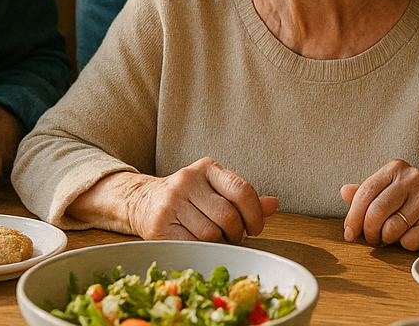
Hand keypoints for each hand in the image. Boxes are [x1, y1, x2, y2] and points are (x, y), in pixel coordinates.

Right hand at [125, 157, 278, 241]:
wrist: (143, 202)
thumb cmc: (188, 198)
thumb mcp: (216, 190)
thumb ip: (243, 198)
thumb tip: (274, 204)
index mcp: (207, 168)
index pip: (242, 190)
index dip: (255, 214)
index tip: (255, 228)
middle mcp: (187, 180)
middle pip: (228, 216)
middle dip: (237, 232)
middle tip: (234, 237)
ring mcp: (171, 203)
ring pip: (211, 234)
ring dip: (220, 243)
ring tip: (217, 240)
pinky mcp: (159, 225)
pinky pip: (193, 245)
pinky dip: (203, 250)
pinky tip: (202, 245)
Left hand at [339, 159, 418, 249]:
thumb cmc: (414, 201)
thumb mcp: (390, 190)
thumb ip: (367, 192)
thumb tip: (344, 191)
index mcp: (396, 168)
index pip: (365, 192)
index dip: (353, 216)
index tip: (349, 233)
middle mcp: (413, 179)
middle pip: (375, 212)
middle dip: (368, 232)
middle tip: (370, 239)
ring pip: (390, 229)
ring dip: (386, 239)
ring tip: (392, 235)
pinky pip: (408, 241)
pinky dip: (405, 244)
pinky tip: (412, 235)